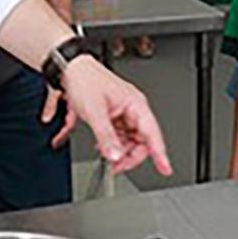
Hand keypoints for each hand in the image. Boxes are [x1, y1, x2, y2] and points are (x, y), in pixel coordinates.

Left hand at [47, 54, 172, 175]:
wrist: (72, 70)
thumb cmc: (85, 80)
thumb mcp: (95, 111)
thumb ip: (106, 136)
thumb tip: (115, 156)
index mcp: (136, 104)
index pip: (152, 133)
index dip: (160, 153)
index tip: (165, 168)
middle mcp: (133, 110)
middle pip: (142, 141)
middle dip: (130, 155)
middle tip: (116, 165)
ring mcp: (124, 114)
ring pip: (130, 141)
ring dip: (120, 151)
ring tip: (106, 156)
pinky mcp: (115, 118)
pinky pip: (120, 137)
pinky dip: (112, 145)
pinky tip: (102, 147)